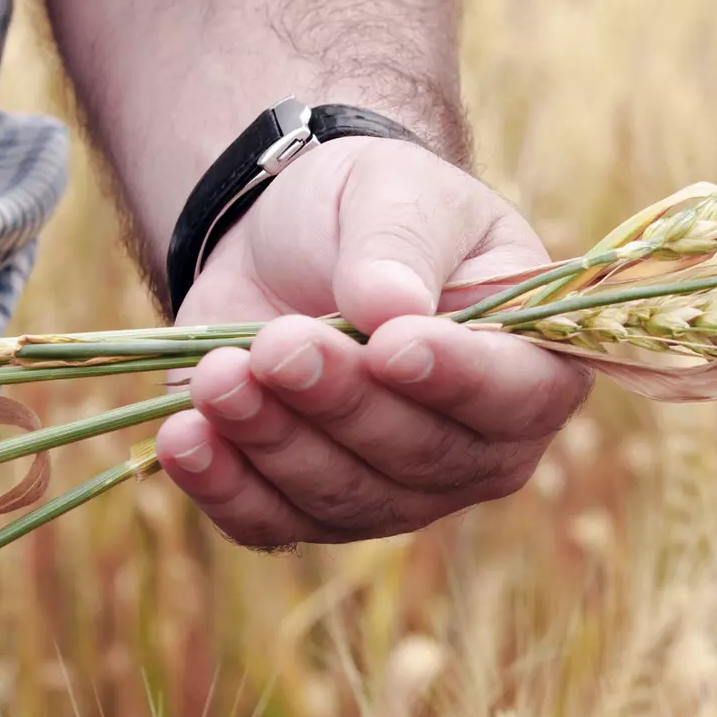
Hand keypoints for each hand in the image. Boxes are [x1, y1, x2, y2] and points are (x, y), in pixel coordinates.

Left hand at [151, 138, 591, 547]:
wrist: (287, 239)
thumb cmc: (372, 210)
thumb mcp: (394, 192)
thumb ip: (400, 245)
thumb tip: (388, 309)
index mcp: (531, 366)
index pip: (518, 396)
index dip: (459, 380)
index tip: (391, 346)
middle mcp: (477, 448)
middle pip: (422, 456)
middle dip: (342, 402)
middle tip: (278, 344)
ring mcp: (396, 492)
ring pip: (344, 496)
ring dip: (275, 441)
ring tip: (218, 374)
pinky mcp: (308, 508)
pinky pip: (273, 523)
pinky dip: (224, 487)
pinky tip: (184, 436)